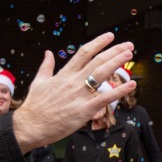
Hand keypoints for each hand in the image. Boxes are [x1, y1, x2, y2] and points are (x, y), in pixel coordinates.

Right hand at [11, 33, 135, 151]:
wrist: (29, 126)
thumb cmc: (34, 106)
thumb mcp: (39, 82)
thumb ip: (46, 66)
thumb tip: (48, 52)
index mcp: (64, 74)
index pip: (84, 53)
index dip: (99, 42)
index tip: (110, 36)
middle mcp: (73, 81)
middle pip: (97, 60)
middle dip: (115, 51)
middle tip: (129, 45)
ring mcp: (79, 95)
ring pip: (102, 74)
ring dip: (117, 63)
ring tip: (129, 55)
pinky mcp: (84, 110)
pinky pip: (105, 98)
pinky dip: (119, 91)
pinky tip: (131, 85)